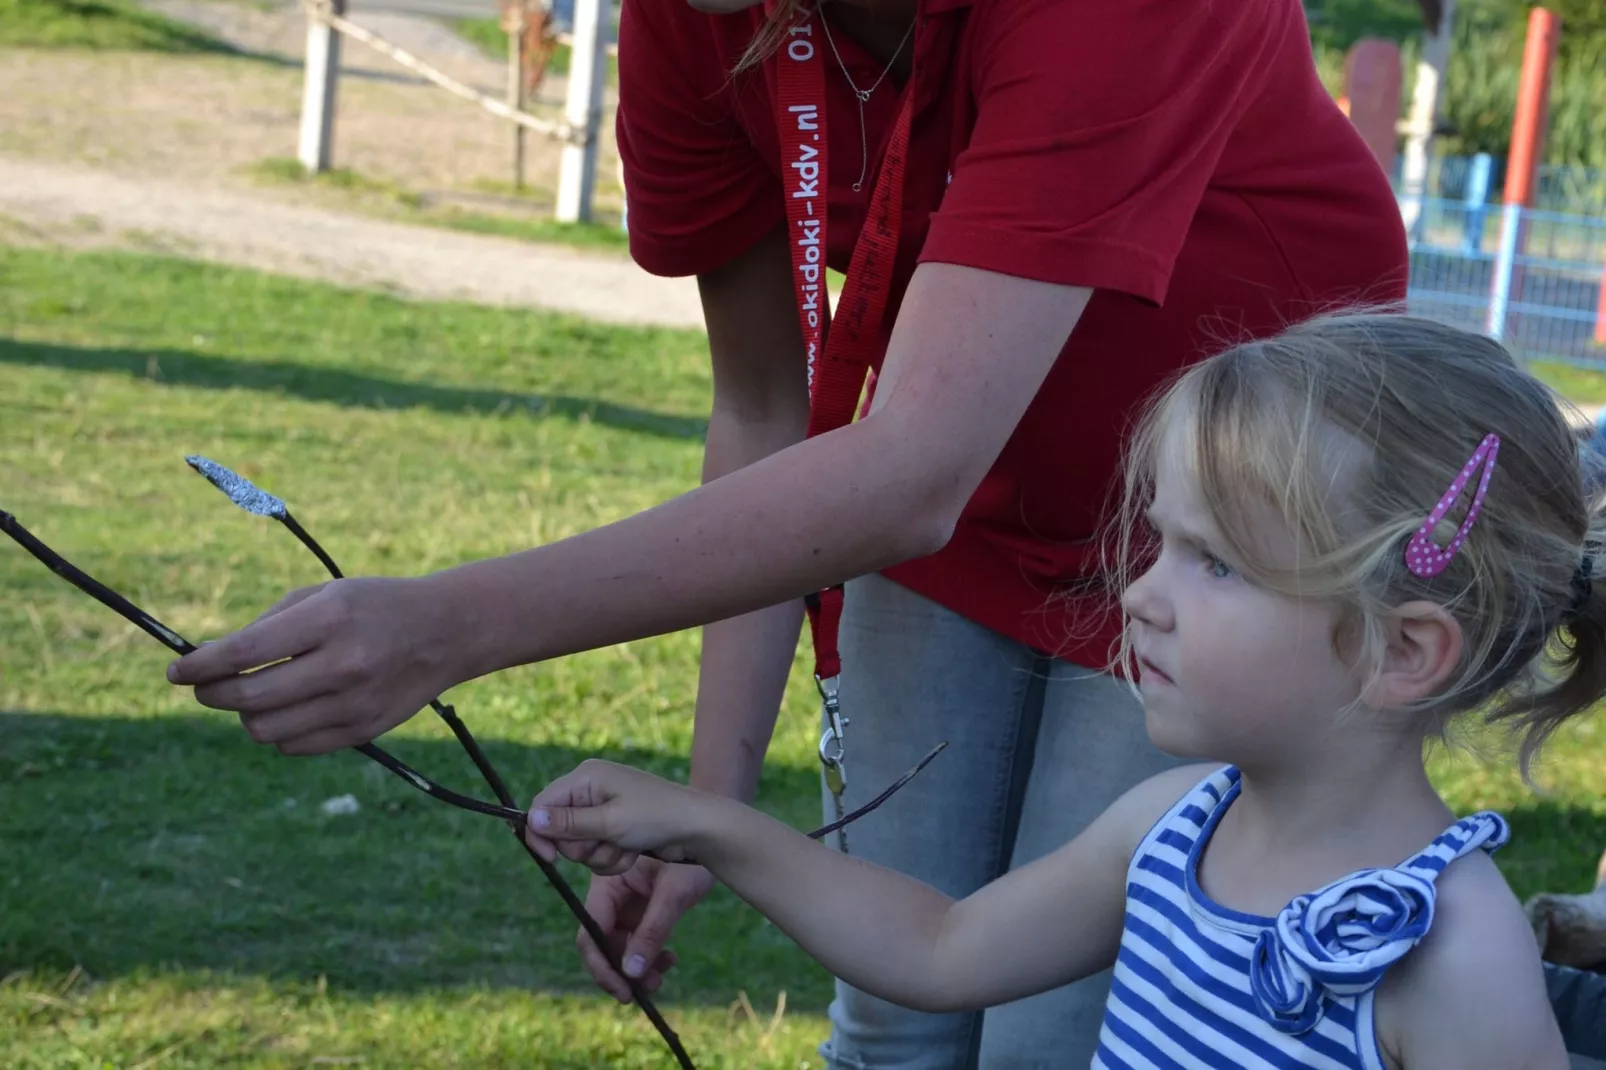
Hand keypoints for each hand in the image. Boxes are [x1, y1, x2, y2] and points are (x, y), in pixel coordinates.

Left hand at [165, 576, 459, 754]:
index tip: (177, 671)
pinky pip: (294, 747)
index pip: (245, 652)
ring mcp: (354, 704)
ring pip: (266, 730)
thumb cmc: (373, 606)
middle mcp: (343, 665)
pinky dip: (278, 732)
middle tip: (203, 685)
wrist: (445, 632)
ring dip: (246, 714)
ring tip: (252, 695)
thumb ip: (267, 627)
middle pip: (249, 698)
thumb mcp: (324, 596)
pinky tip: (288, 709)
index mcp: (330, 620)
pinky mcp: (363, 731)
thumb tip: (209, 662)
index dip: (201, 665)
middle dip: (212, 693)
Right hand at [524, 759, 716, 871]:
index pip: (543, 804)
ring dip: (601, 855)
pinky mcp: (615, 828)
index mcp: (587, 777)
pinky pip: (597, 853)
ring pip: (579, 847)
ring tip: (627, 847)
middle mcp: (591, 790)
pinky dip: (613, 858)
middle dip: (582, 847)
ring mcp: (604, 810)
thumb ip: (569, 823)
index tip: (550, 859)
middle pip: (559, 830)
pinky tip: (633, 852)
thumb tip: (532, 819)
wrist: (698, 827)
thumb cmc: (657, 817)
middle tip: (609, 842)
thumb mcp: (610, 822)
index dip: (542, 833)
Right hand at [576, 859, 715, 1001]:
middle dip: (621, 970)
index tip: (623, 990)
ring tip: (662, 977)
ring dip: (637, 967)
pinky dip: (650, 954)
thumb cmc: (693, 854)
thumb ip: (652, 931)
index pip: (591, 930)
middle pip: (603, 942)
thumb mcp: (674, 892)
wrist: (712, 834)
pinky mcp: (642, 908)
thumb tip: (631, 973)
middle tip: (646, 990)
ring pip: (621, 946)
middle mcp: (611, 894)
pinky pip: (637, 939)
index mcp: (607, 882)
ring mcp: (626, 903)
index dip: (602, 965)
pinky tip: (670, 959)